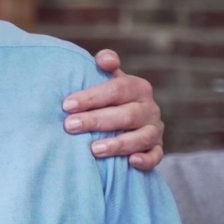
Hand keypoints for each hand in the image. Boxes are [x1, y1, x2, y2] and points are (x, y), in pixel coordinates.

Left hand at [63, 49, 164, 170]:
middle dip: (96, 120)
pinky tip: (131, 163)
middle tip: (70, 126)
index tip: (66, 105)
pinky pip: (156, 156)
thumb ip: (106, 63)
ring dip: (118, 144)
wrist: (125, 119)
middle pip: (126, 114)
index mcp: (137, 87)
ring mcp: (155, 129)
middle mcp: (150, 108)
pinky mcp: (157, 149)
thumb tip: (104, 60)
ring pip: (141, 137)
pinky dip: (146, 160)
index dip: (91, 96)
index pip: (116, 89)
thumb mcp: (107, 78)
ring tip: (94, 149)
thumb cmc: (108, 97)